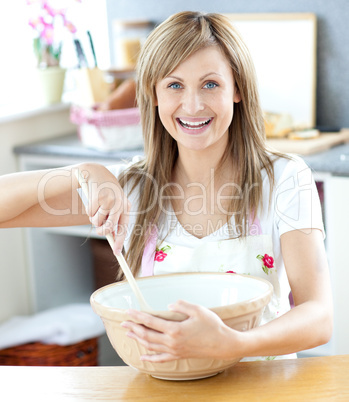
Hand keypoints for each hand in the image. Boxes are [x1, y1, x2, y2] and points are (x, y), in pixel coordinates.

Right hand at [77, 163, 130, 253]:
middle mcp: (119, 203)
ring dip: (93, 219)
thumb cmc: (106, 193)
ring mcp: (109, 200)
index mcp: (125, 207)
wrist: (97, 173)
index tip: (117, 253)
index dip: (120, 242)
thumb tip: (112, 238)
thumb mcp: (113, 205)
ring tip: (96, 209)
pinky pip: (90, 214)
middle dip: (102, 232)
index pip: (124, 228)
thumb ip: (114, 219)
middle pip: (109, 228)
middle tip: (98, 231)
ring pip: (97, 222)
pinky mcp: (98, 197)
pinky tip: (92, 202)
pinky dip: (89, 211)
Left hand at [121, 300, 238, 362]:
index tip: (128, 312)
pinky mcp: (179, 355)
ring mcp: (175, 350)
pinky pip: (161, 358)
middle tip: (123, 322)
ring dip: (138, 339)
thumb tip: (168, 306)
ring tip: (129, 333)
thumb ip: (181, 305)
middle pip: (147, 335)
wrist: (223, 344)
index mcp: (175, 329)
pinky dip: (150, 357)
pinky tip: (142, 356)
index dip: (138, 316)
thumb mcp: (198, 310)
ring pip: (151, 346)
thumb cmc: (212, 325)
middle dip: (134, 327)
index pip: (151, 322)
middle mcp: (172, 342)